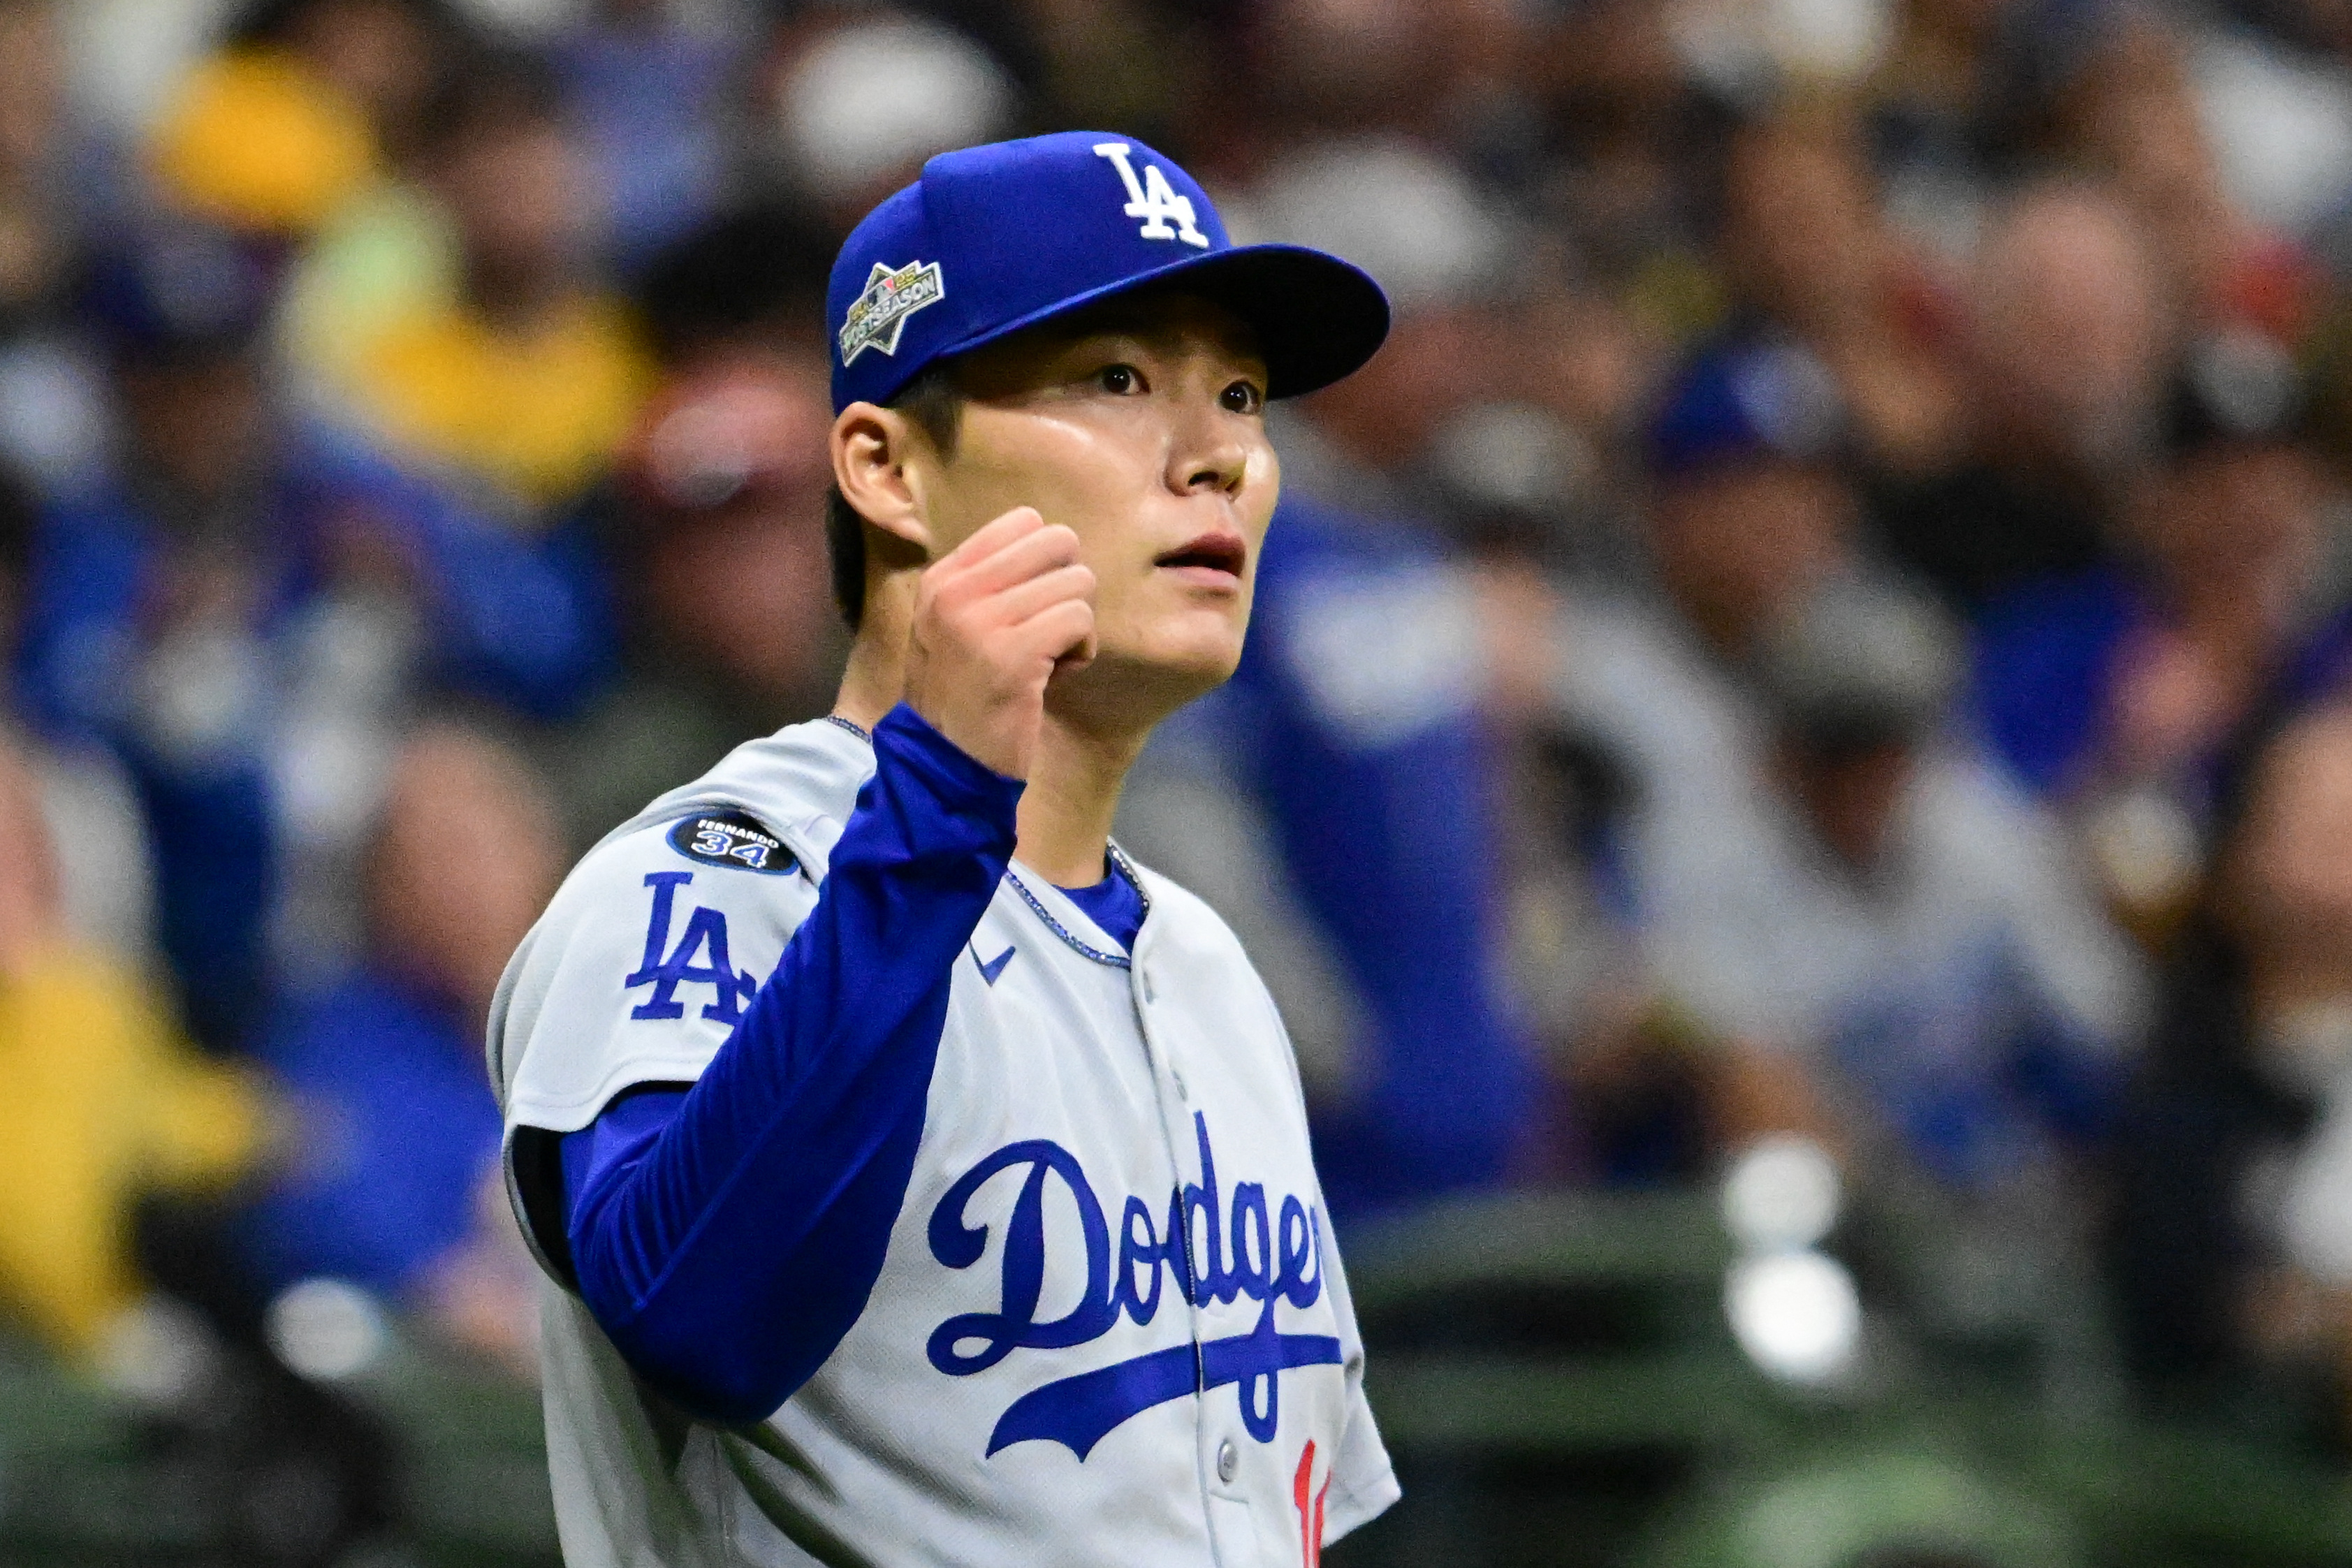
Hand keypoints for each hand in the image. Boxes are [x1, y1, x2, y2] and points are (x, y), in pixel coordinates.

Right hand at [904, 507, 1094, 777]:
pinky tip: (1054, 677)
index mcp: (945, 576)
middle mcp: (957, 590)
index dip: (1046, 562)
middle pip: (1058, 540)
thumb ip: (995, 581)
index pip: (1023, 520)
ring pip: (1077, 582)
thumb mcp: (958, 625)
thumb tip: (1057, 544)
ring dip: (1077, 626)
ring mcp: (982, 620)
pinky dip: (1082, 651)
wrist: (946, 762)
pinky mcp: (1013, 653)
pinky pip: (1079, 618)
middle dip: (1069, 584)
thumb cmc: (966, 694)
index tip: (1029, 604)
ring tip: (1047, 659)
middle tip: (1049, 627)